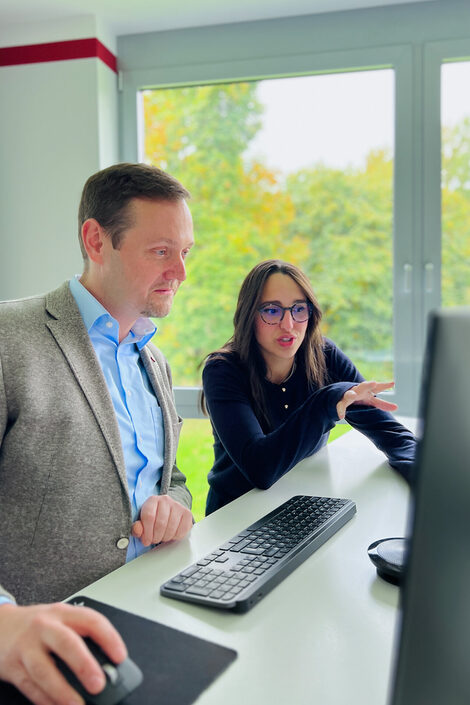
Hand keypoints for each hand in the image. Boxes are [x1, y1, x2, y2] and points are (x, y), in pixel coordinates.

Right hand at [0, 602, 126, 704]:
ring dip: (62, 691)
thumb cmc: (37, 626)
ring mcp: (27, 647)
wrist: (1, 627)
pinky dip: (44, 700)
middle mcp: (45, 627)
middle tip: (99, 684)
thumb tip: (109, 665)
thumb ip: (82, 637)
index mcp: (63, 613)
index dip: (109, 638)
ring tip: (78, 704)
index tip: (120, 657)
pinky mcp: (13, 667)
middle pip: (66, 643)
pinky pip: (29, 687)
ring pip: (44, 670)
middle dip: (84, 665)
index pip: (91, 620)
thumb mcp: (61, 621)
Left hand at [131, 494, 192, 545]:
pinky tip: (171, 534)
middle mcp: (166, 500)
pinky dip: (175, 537)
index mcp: (152, 500)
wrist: (168, 510)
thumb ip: (137, 527)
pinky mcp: (187, 513)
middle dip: (156, 537)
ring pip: (171, 528)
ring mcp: (178, 506)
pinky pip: (182, 530)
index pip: (149, 516)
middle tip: (154, 540)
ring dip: (165, 538)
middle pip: (161, 523)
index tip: (146, 541)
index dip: (147, 532)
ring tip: (162, 537)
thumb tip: (137, 530)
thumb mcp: (142, 522)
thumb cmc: (153, 518)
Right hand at [336, 381, 397, 419]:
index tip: (393, 383)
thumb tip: (396, 407)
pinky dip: (340, 411)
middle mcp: (358, 390)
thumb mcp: (371, 400)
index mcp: (367, 390)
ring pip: (349, 394)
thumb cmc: (360, 396)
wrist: (341, 395)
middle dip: (368, 384)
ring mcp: (348, 395)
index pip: (377, 387)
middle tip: (374, 383)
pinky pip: (340, 406)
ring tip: (352, 395)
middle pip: (363, 386)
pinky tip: (341, 416)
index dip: (384, 385)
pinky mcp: (341, 402)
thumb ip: (383, 404)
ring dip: (351, 394)